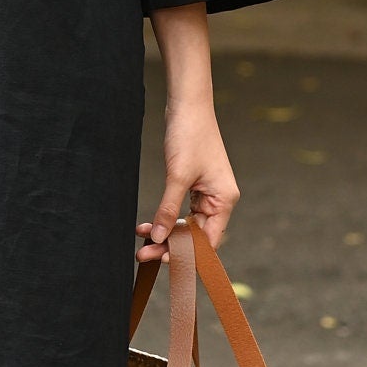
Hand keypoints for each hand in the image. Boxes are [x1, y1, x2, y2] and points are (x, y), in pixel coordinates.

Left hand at [137, 99, 239, 261]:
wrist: (187, 105)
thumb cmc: (190, 135)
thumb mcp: (177, 176)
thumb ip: (168, 209)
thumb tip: (159, 238)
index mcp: (224, 200)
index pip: (208, 240)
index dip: (187, 254)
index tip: (163, 260)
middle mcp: (219, 200)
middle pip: (196, 235)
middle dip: (170, 245)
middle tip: (144, 255)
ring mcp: (207, 193)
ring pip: (186, 225)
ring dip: (165, 233)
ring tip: (142, 240)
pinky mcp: (194, 185)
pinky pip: (180, 211)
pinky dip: (164, 217)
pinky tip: (147, 225)